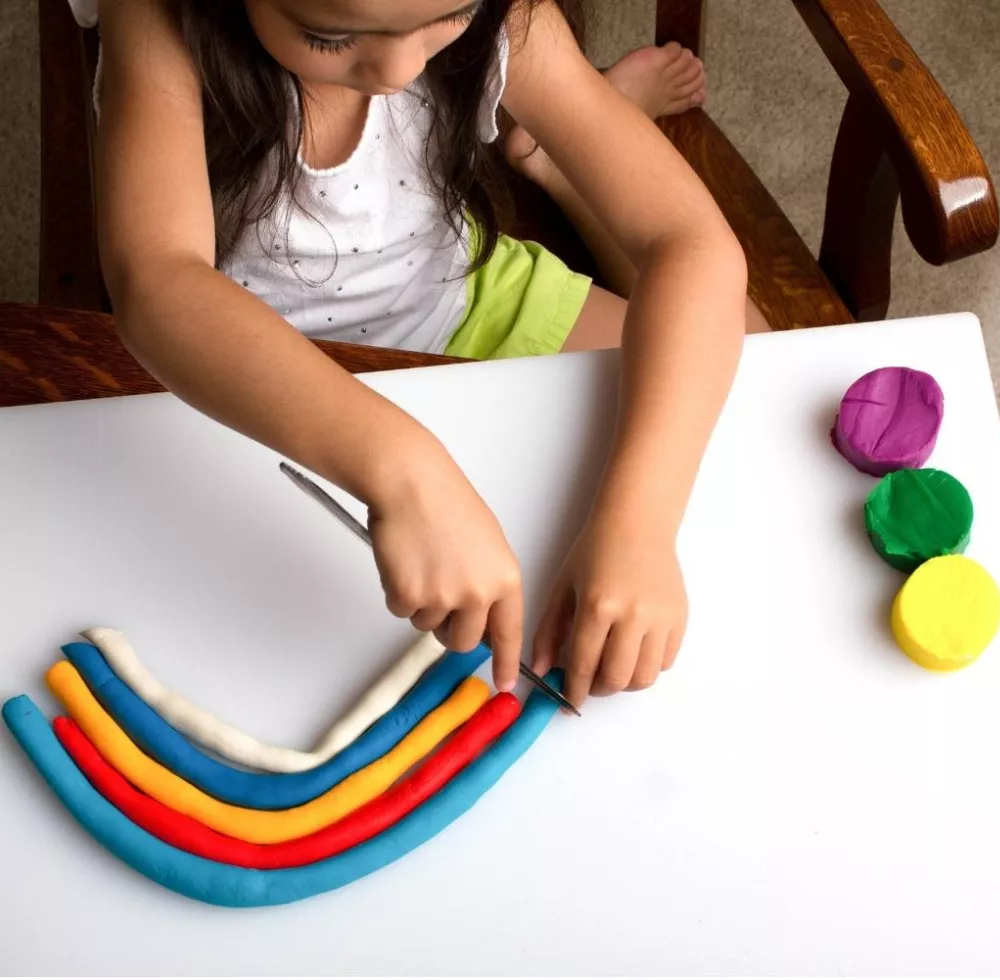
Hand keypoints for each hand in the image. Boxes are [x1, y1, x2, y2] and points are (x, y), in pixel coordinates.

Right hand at [368, 446, 523, 691]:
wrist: (410, 482)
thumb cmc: (446, 503)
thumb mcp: (487, 544)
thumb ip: (489, 584)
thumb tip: (483, 619)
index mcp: (505, 578)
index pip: (510, 632)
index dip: (507, 662)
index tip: (506, 684)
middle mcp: (479, 594)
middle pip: (465, 641)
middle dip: (451, 630)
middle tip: (438, 596)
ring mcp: (444, 598)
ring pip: (429, 627)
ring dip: (422, 605)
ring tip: (421, 562)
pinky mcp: (409, 597)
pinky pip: (402, 612)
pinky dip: (398, 592)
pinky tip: (404, 561)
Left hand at [533, 511, 686, 707]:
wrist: (637, 525)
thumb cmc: (595, 552)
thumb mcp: (563, 588)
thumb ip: (549, 631)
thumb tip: (540, 671)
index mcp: (598, 606)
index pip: (583, 664)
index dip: (574, 690)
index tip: (569, 701)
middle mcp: (632, 615)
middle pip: (617, 678)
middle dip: (599, 690)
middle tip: (590, 684)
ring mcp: (660, 618)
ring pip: (645, 677)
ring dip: (625, 684)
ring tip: (612, 669)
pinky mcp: (680, 618)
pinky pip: (665, 662)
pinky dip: (647, 667)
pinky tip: (633, 653)